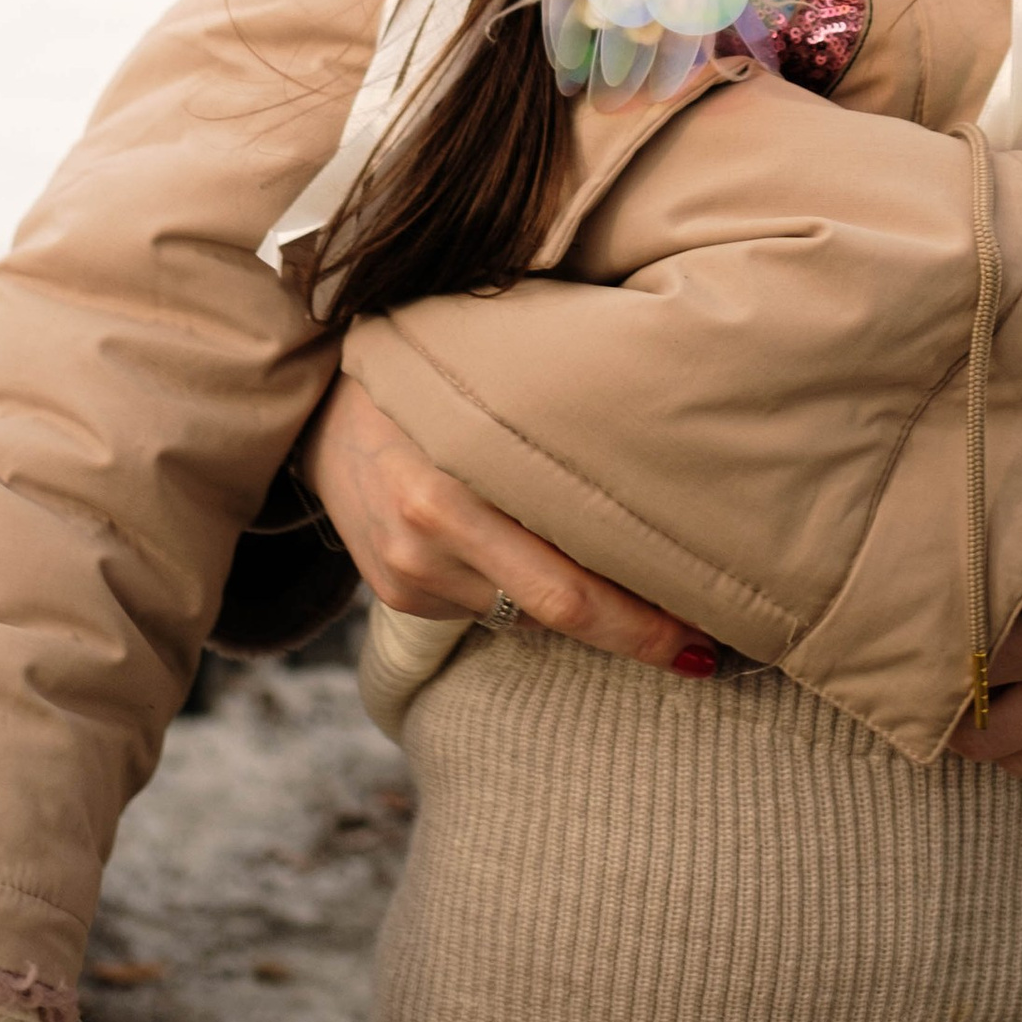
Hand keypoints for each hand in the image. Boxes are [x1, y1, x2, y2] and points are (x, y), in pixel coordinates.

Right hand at [301, 370, 707, 671]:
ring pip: (526, 614)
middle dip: (638, 637)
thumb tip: (663, 462)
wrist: (313, 404)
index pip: (567, 583)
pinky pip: (489, 608)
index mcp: (450, 486)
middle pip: (557, 613)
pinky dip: (532, 596)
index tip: (707, 633)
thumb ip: (554, 425)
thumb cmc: (428, 371)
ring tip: (656, 601)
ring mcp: (408, 575)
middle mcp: (427, 538)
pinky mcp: (398, 593)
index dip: (644, 618)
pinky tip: (559, 568)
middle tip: (704, 650)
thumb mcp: (487, 381)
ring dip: (588, 612)